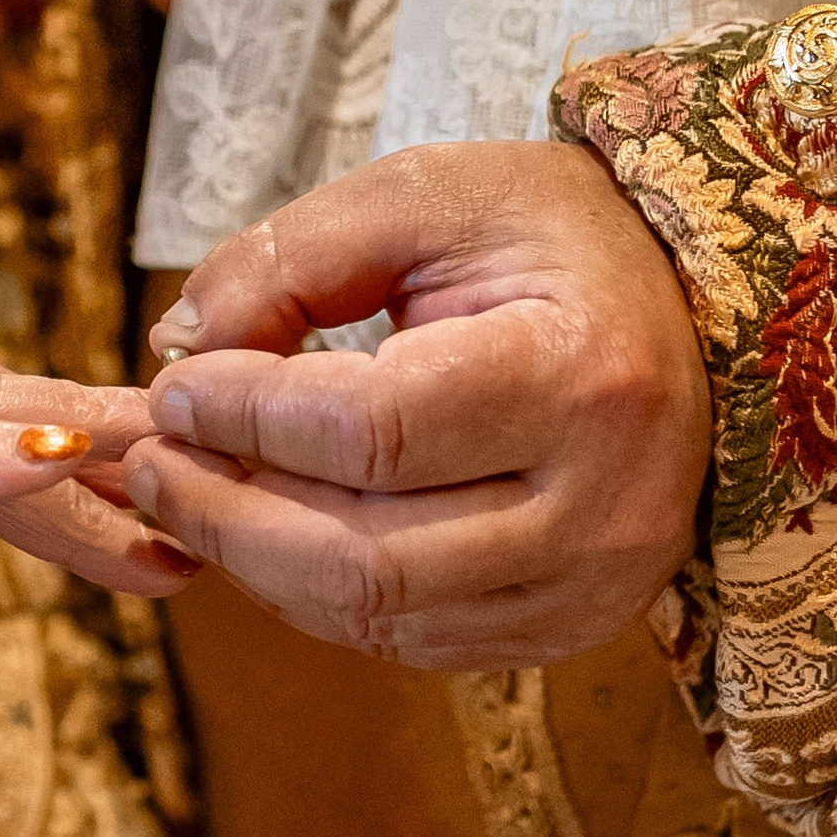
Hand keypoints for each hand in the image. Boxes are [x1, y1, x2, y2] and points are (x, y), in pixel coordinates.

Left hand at [125, 141, 706, 668]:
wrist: (685, 311)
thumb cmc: (551, 240)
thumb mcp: (429, 197)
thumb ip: (297, 256)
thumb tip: (179, 348)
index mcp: (582, 377)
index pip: (373, 432)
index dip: (248, 418)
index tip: (176, 387)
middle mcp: (602, 506)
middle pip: (364, 556)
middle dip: (227, 514)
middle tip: (151, 463)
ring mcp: (593, 586)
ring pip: (376, 616)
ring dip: (257, 562)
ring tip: (194, 492)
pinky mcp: (569, 628)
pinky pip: (408, 640)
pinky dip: (316, 595)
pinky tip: (273, 531)